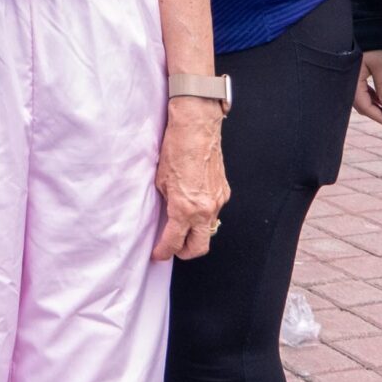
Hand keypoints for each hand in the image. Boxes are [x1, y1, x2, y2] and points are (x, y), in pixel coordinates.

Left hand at [153, 100, 228, 260]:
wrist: (197, 127)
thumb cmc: (176, 149)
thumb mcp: (160, 181)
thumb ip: (165, 204)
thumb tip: (165, 216)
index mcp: (185, 209)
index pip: (174, 242)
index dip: (163, 252)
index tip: (157, 254)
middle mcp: (205, 210)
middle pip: (199, 248)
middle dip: (184, 252)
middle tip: (172, 247)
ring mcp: (218, 201)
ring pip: (208, 230)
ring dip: (195, 233)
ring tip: (181, 226)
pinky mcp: (224, 192)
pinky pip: (214, 212)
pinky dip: (203, 215)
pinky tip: (193, 205)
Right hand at [353, 50, 381, 130]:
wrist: (363, 25)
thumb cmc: (371, 43)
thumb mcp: (380, 65)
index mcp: (351, 82)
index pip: (366, 107)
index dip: (381, 117)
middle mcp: (348, 84)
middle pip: (364, 107)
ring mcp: (350, 81)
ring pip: (364, 102)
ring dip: (379, 109)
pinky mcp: (354, 77)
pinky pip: (363, 94)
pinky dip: (374, 100)